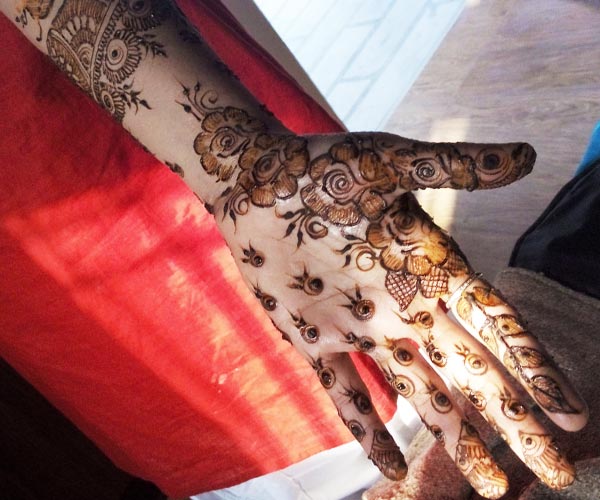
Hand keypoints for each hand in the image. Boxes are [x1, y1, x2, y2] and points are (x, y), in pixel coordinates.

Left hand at [182, 84, 588, 498]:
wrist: (257, 180)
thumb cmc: (325, 165)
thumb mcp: (392, 163)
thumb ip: (454, 166)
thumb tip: (528, 155)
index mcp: (430, 269)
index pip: (495, 327)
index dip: (533, 368)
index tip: (570, 413)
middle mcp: (403, 307)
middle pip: (471, 374)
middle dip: (512, 422)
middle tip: (556, 471)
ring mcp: (359, 328)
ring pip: (419, 394)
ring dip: (454, 439)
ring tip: (490, 490)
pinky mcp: (313, 339)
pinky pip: (344, 392)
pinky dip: (365, 428)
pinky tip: (388, 465)